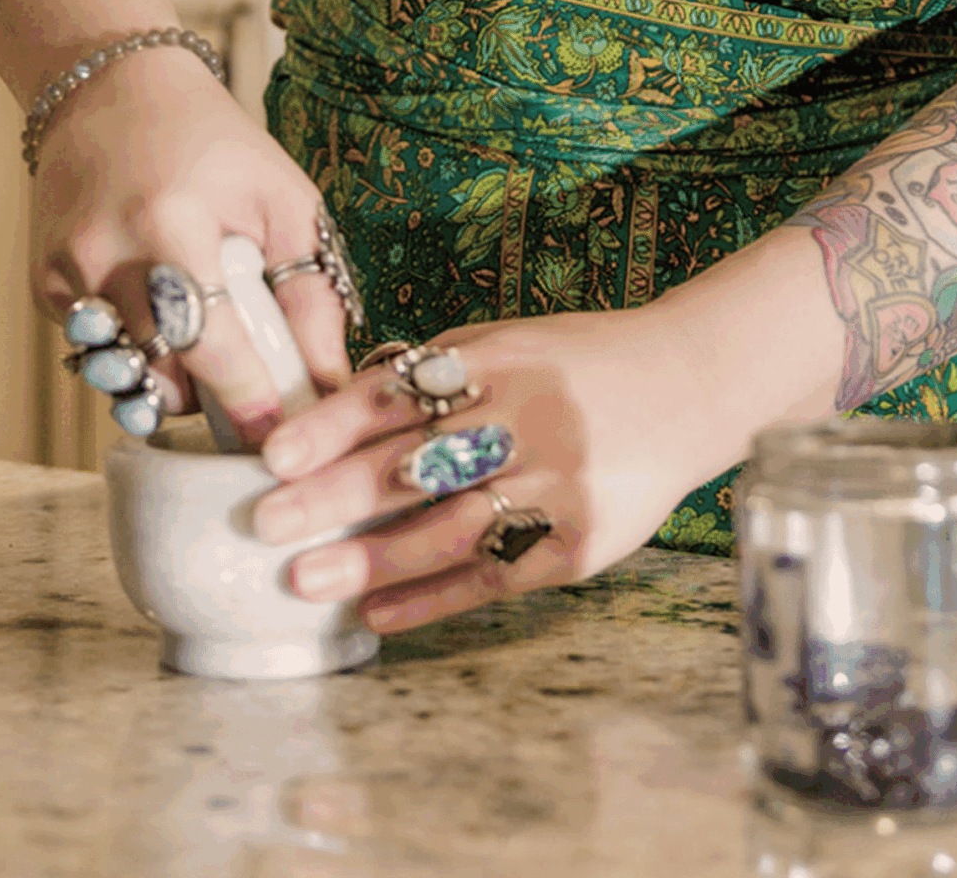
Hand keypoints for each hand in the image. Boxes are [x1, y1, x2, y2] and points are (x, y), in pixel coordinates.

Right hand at [32, 44, 351, 443]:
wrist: (114, 88)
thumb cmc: (214, 144)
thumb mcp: (282, 198)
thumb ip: (310, 290)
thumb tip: (331, 379)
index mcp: (172, 223)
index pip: (210, 344)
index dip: (244, 399)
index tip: (275, 437)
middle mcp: (107, 252)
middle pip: (160, 374)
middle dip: (208, 400)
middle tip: (246, 396)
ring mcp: (66, 270)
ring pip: (121, 375)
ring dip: (166, 382)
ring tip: (201, 350)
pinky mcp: (42, 283)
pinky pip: (94, 350)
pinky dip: (131, 351)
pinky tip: (156, 311)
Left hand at [248, 307, 710, 632]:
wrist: (690, 387)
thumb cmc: (581, 365)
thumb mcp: (513, 343)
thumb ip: (439, 374)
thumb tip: (338, 412)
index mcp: (501, 359)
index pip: (399, 392)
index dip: (332, 425)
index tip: (274, 456)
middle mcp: (528, 417)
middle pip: (414, 462)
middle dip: (333, 496)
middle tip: (266, 523)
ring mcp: (558, 482)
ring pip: (448, 528)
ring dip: (372, 558)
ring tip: (308, 580)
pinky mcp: (581, 542)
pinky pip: (494, 577)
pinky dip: (432, 599)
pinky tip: (379, 613)